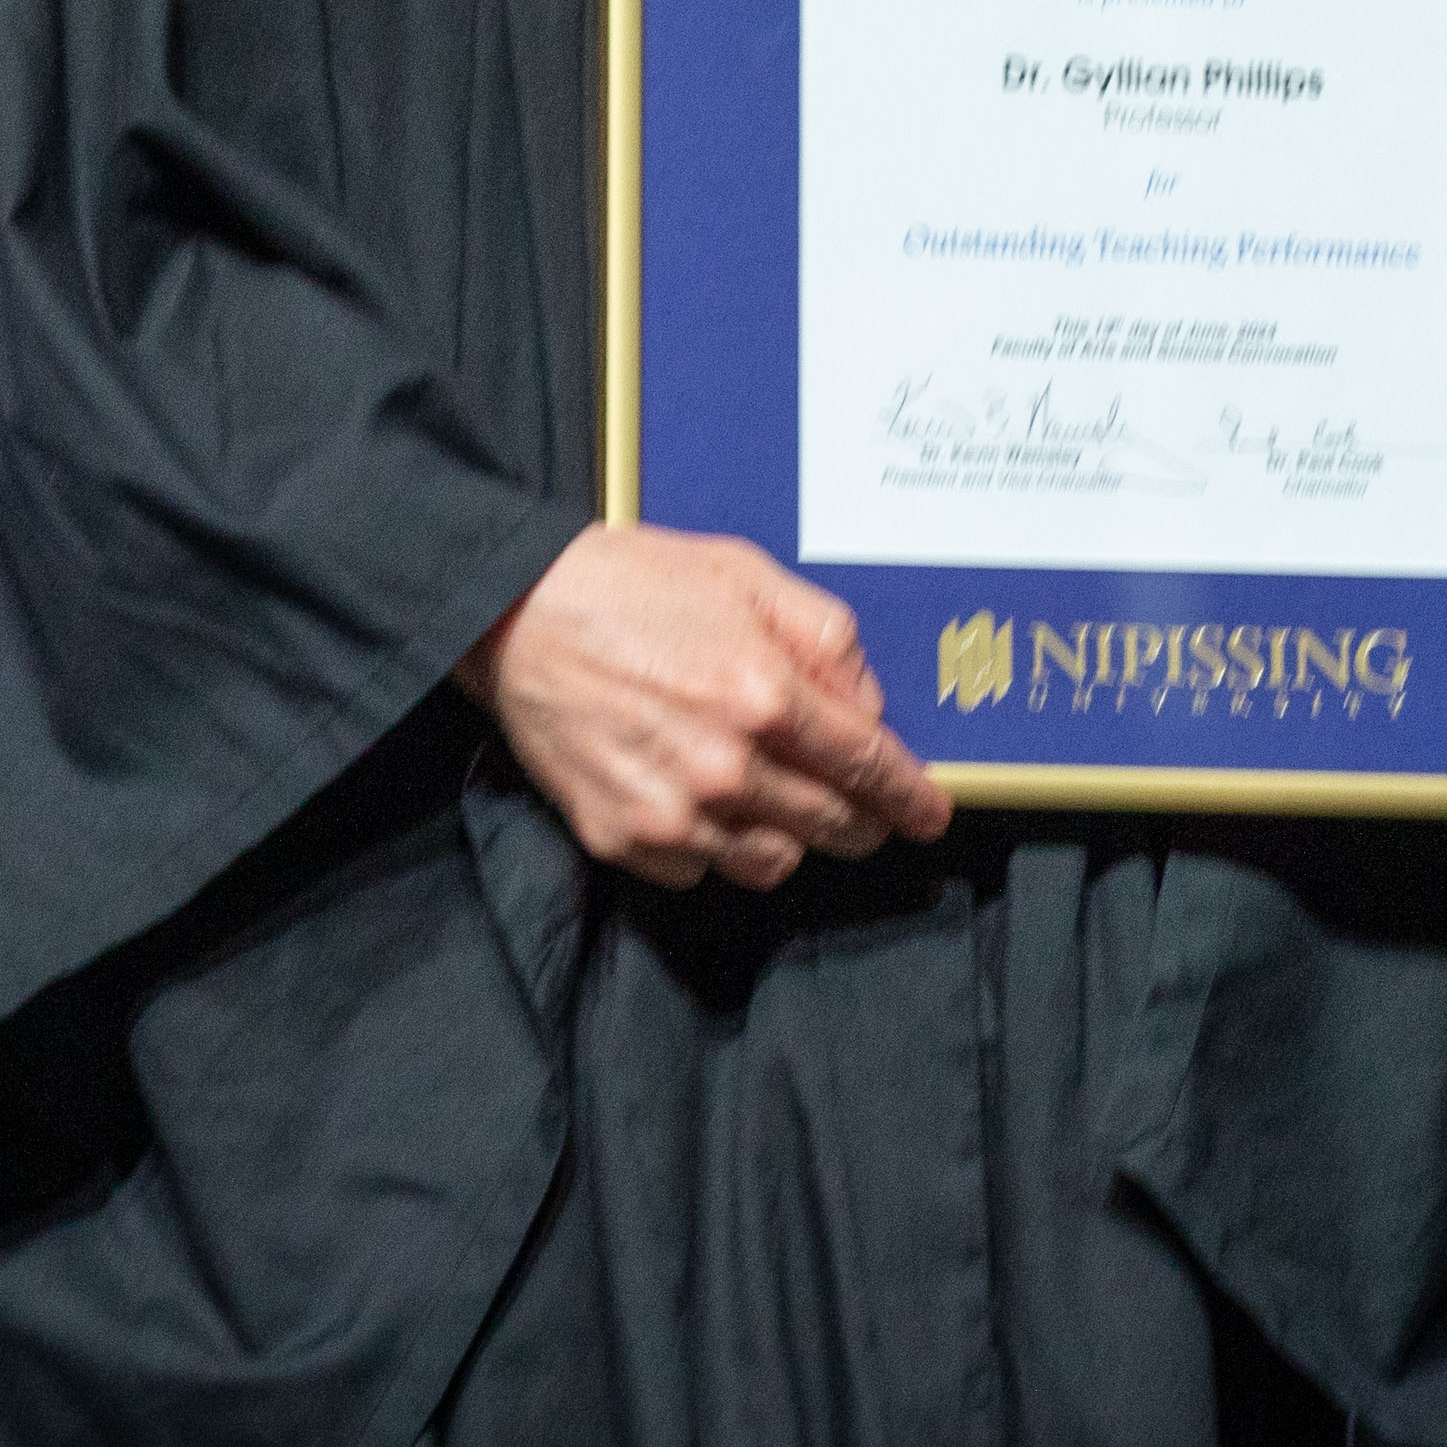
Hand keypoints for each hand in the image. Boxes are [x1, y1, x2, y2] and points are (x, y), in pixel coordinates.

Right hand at [465, 524, 953, 889]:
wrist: (517, 614)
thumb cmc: (630, 585)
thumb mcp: (746, 575)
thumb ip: (825, 637)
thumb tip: (868, 703)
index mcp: (763, 693)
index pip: (867, 766)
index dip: (909, 796)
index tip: (929, 813)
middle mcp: (725, 765)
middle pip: (832, 824)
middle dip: (862, 820)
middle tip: (865, 808)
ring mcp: (672, 811)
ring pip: (773, 862)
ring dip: (792, 837)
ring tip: (775, 799)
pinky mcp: (625, 838)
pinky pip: (702, 870)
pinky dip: (718, 846)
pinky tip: (706, 803)